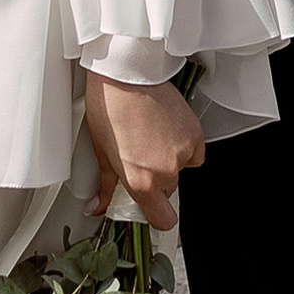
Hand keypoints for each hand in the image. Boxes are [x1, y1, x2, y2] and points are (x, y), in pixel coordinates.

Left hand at [83, 69, 204, 228]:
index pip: (162, 219)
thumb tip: (99, 204)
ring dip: (169, 161)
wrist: (126, 74)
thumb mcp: (102, 152)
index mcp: (142, 181)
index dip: (156, 215)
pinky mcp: (195, 133)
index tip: (148, 207)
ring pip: (180, 170)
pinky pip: (193, 152)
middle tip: (140, 159)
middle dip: (155, 180)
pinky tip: (166, 130)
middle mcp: (166, 171)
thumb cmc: (110, 106)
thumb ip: (107, 185)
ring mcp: (183, 152)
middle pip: (168, 192)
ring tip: (151, 138)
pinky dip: (183, 145)